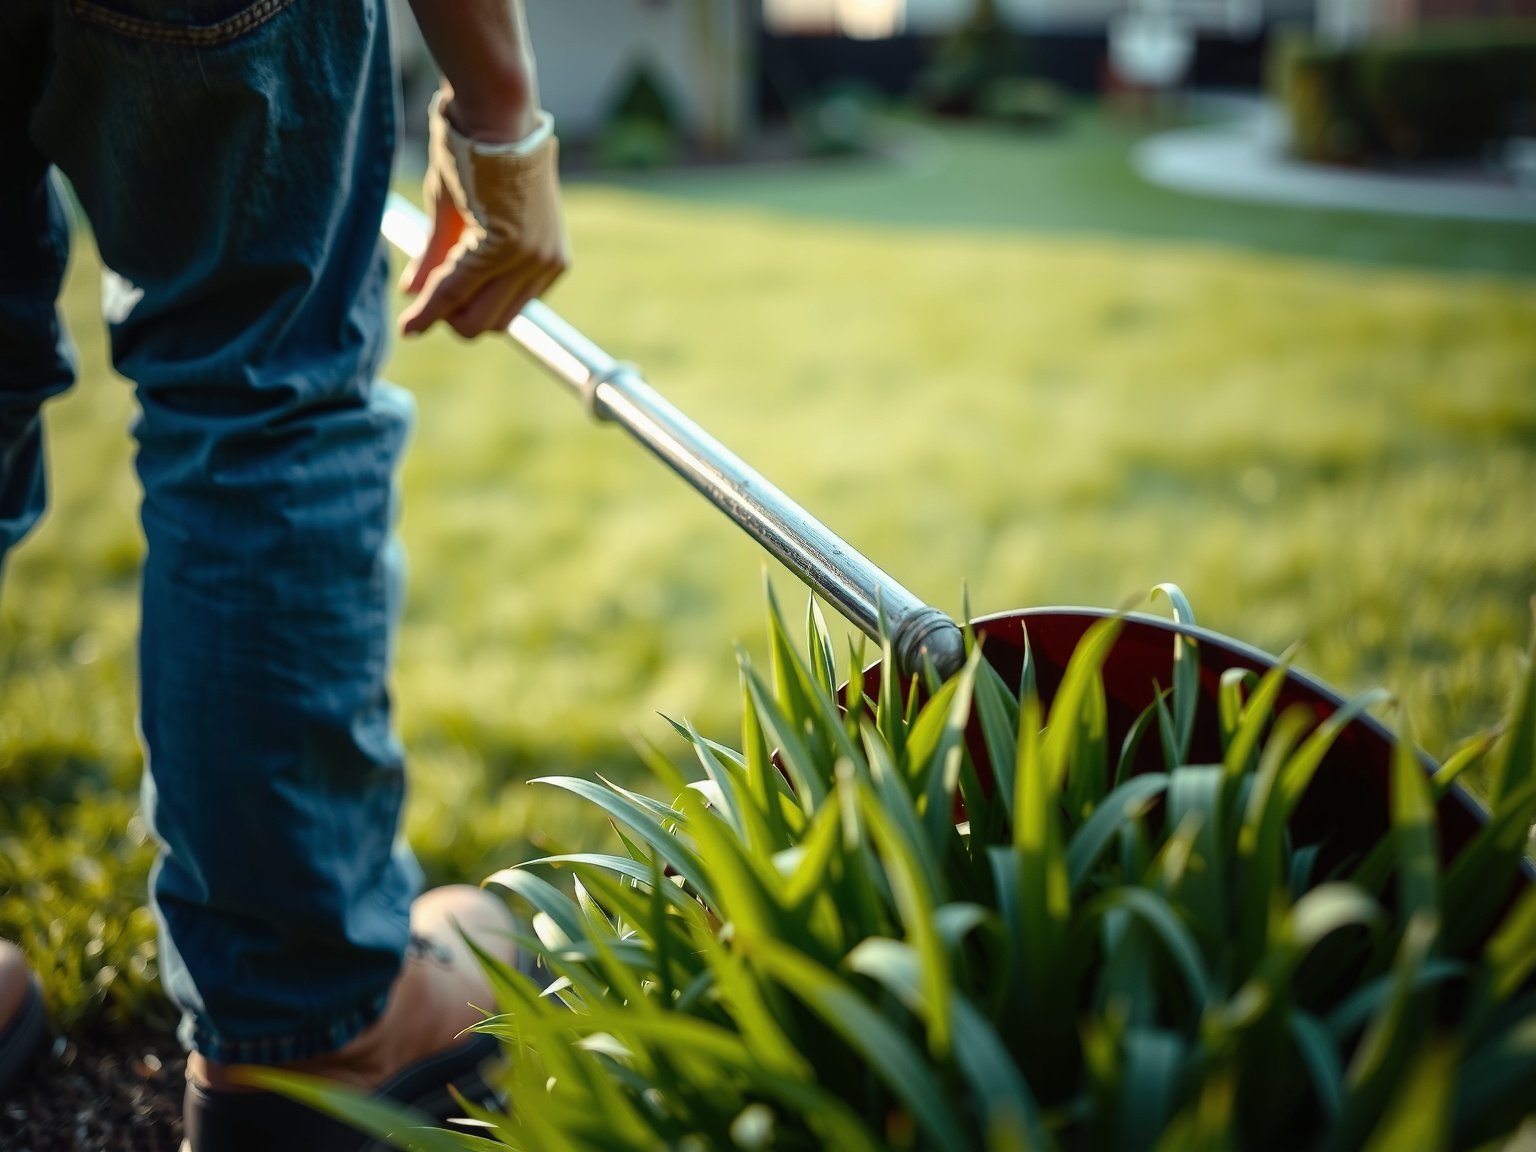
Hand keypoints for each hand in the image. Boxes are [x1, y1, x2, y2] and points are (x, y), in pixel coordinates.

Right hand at [398, 93, 568, 338]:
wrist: (493, 111)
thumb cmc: (479, 152)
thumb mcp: (461, 214)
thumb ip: (443, 259)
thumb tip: (412, 293)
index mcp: (547, 258)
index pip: (506, 311)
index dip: (464, 316)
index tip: (426, 324)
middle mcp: (545, 263)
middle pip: (493, 323)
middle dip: (455, 321)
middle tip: (425, 304)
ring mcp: (529, 257)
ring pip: (477, 317)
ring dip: (442, 317)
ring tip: (419, 302)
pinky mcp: (505, 246)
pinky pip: (456, 288)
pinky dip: (430, 307)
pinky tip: (410, 318)